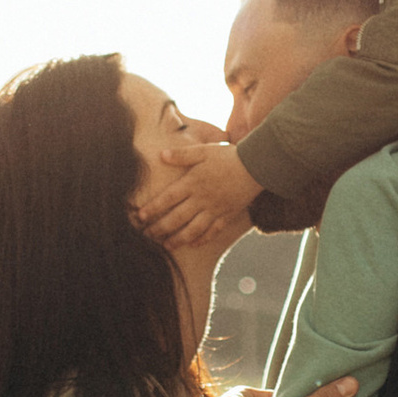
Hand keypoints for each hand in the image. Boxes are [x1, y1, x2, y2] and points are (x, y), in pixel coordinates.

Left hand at [137, 136, 257, 245]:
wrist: (257, 166)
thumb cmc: (229, 156)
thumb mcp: (204, 151)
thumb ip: (182, 155)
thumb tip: (162, 155)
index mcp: (193, 182)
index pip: (168, 198)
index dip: (153, 209)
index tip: (140, 217)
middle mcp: (202, 199)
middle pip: (177, 218)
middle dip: (160, 228)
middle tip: (146, 236)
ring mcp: (215, 209)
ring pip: (193, 229)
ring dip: (178, 239)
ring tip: (166, 246)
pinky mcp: (227, 215)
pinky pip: (213, 231)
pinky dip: (202, 239)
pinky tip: (193, 244)